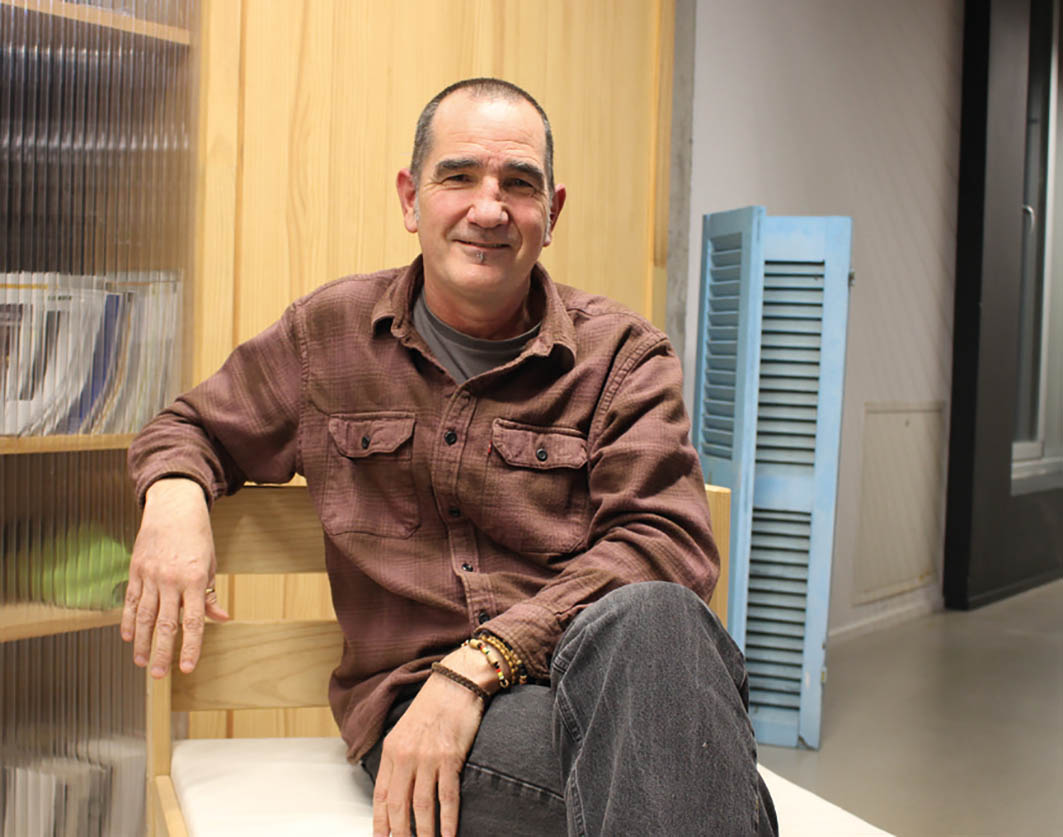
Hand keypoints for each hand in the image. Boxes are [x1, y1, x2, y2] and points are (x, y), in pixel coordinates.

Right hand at [120, 477, 229, 677]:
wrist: (174, 507)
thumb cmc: (197, 536)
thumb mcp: (211, 563)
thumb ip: (210, 595)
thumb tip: (221, 619)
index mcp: (196, 579)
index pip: (194, 621)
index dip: (190, 647)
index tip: (186, 668)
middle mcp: (171, 580)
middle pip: (166, 624)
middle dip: (163, 652)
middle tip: (160, 675)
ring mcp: (151, 575)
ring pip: (145, 617)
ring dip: (143, 643)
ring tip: (142, 663)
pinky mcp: (135, 570)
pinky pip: (131, 601)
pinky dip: (129, 621)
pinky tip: (129, 638)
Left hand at [372, 648, 494, 836]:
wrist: (457, 681)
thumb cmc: (434, 704)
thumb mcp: (406, 729)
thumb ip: (400, 757)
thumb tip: (398, 788)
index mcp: (392, 749)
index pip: (381, 795)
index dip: (380, 822)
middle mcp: (406, 755)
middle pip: (399, 806)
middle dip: (400, 834)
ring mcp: (428, 757)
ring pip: (421, 806)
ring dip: (424, 833)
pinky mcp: (450, 756)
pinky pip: (447, 795)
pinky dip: (447, 820)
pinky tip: (448, 834)